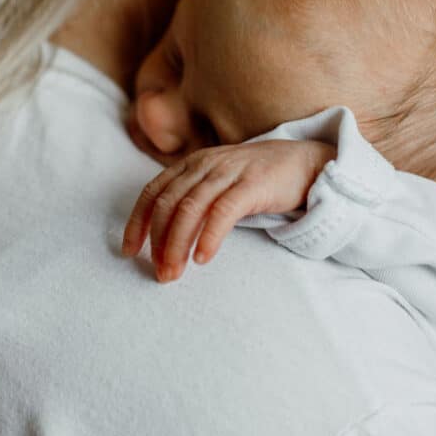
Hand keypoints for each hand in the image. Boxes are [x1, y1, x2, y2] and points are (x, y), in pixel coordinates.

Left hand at [122, 139, 335, 281]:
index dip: (137, 222)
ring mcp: (228, 173)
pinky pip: (222, 212)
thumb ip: (194, 198)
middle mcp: (205, 165)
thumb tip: (165, 235)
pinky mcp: (252, 184)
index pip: (153, 192)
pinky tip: (203, 258)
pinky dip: (208, 237)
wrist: (306, 162)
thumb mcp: (219, 182)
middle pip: (167, 204)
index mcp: (192, 164)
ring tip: (174, 271)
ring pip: (189, 209)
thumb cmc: (259, 179)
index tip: (129, 251)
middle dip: (158, 242)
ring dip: (177, 244)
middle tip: (159, 272)